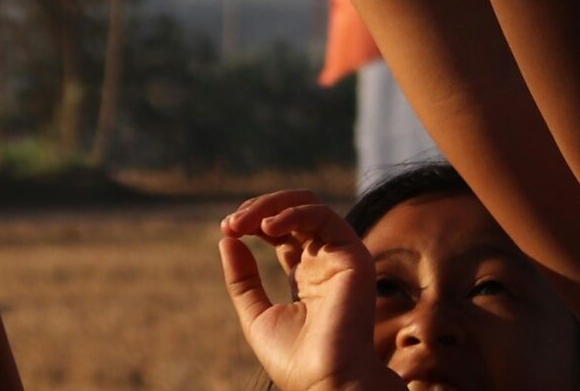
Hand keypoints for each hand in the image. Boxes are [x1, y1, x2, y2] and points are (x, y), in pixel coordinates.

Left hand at [220, 189, 401, 390]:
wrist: (325, 383)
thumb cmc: (295, 360)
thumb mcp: (256, 315)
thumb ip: (242, 279)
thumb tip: (227, 239)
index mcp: (306, 274)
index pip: (282, 231)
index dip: (253, 222)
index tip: (227, 230)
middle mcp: (324, 260)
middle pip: (293, 212)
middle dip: (258, 210)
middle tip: (231, 223)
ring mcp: (340, 256)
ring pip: (308, 205)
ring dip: (271, 206)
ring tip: (242, 222)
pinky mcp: (353, 255)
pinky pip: (323, 216)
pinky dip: (292, 213)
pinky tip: (266, 227)